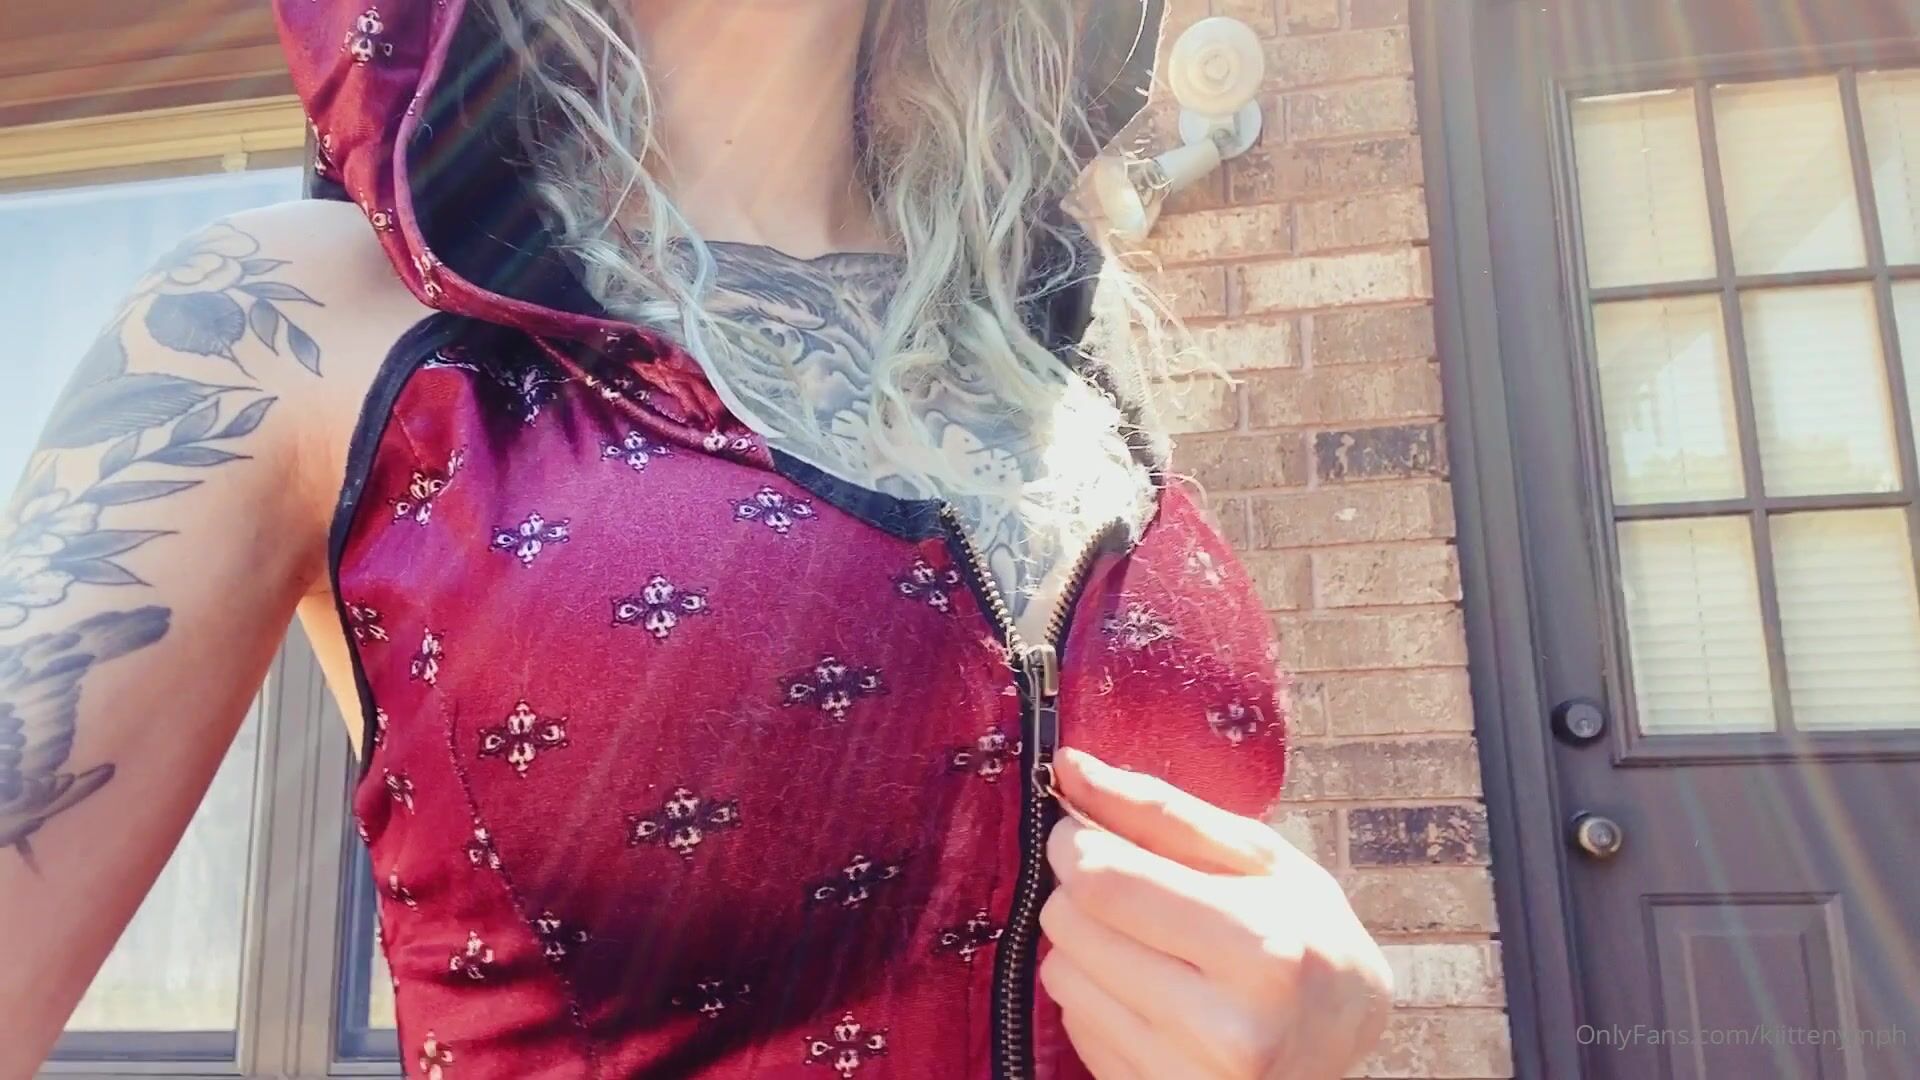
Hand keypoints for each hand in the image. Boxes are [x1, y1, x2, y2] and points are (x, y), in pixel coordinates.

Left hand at [1039, 748, 1391, 1078]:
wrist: (1339, 1044)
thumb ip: (1160, 809)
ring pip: (1059, 972)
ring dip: (1087, 944)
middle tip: (1138, 893)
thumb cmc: (1307, 936)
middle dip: (1083, 889)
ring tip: (1155, 947)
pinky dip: (1097, 994)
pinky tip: (1153, 994)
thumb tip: (1070, 767)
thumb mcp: (1260, 857)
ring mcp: (1184, 1076)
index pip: (1102, 879)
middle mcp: (1223, 1028)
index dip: (1075, 842)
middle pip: (1068, 922)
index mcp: (1261, 949)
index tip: (1089, 833)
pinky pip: (1071, 1022)